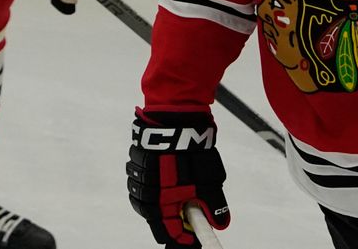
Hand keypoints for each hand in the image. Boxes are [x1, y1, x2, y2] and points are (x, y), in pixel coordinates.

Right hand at [126, 108, 230, 247]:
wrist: (177, 120)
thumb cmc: (191, 152)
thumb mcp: (209, 182)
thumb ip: (214, 205)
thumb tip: (221, 222)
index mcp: (160, 203)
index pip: (168, 232)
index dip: (183, 237)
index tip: (193, 237)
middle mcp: (144, 193)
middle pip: (155, 218)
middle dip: (172, 217)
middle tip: (188, 213)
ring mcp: (138, 176)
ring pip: (147, 198)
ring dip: (162, 199)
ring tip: (180, 189)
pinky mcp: (136, 161)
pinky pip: (142, 179)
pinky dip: (154, 182)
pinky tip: (167, 174)